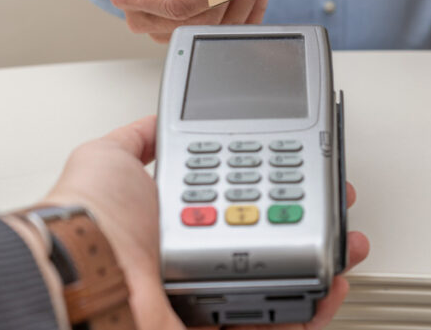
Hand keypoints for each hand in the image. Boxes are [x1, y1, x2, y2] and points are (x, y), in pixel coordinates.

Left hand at [41, 117, 369, 329]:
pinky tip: (330, 287)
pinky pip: (279, 324)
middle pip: (272, 244)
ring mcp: (211, 294)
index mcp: (179, 222)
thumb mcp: (108, 157)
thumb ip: (136, 140)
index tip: (307, 176)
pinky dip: (313, 310)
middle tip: (337, 212)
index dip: (279, 192)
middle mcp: (197, 259)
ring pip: (283, 283)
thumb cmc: (91, 219)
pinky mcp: (220, 325)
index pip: (244, 206)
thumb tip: (154, 121)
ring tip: (346, 247)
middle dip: (313, 226)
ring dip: (324, 265)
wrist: (84, 269)